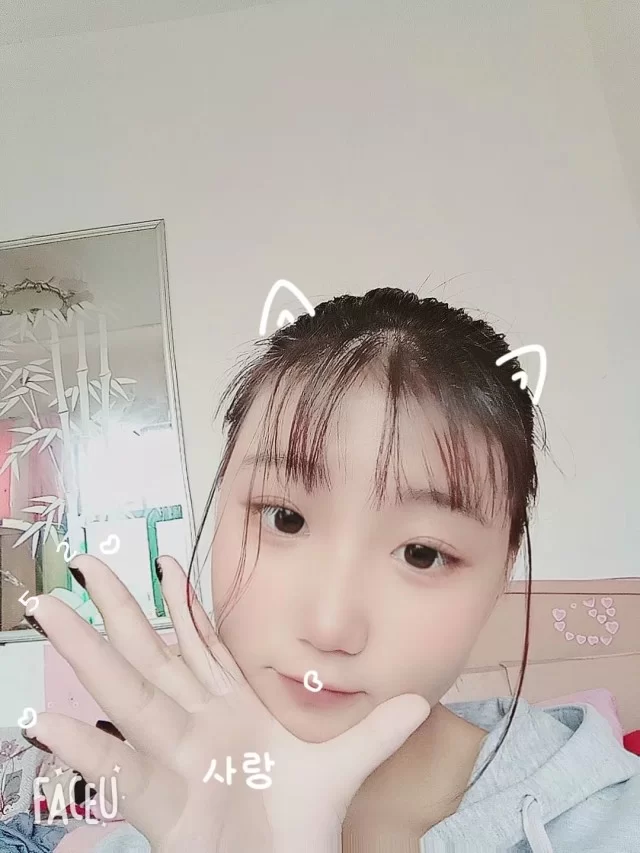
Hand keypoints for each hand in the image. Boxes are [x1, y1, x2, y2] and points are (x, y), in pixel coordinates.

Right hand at [25, 555, 429, 852]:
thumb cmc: (298, 823)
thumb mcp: (341, 768)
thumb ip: (376, 733)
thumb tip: (422, 701)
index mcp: (230, 709)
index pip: (197, 645)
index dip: (180, 604)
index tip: (165, 560)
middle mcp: (193, 724)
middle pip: (147, 655)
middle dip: (115, 609)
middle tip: (82, 562)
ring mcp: (173, 760)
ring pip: (125, 695)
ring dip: (86, 655)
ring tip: (47, 612)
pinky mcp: (162, 807)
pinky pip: (118, 772)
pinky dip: (85, 748)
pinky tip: (49, 721)